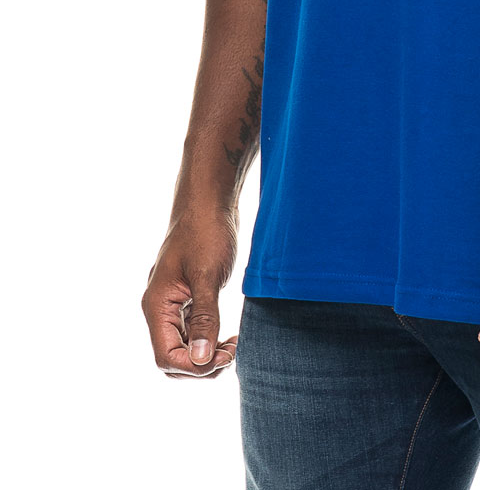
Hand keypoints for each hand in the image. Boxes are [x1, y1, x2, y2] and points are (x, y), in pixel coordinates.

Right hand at [141, 210, 240, 377]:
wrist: (210, 201)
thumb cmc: (206, 231)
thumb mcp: (207, 276)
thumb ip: (205, 318)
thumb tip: (201, 359)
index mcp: (157, 305)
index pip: (166, 357)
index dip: (194, 366)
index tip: (223, 356)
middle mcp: (161, 309)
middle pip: (173, 358)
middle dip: (201, 364)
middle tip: (232, 352)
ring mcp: (174, 305)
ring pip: (184, 347)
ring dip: (207, 354)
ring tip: (233, 346)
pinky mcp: (188, 298)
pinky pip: (193, 332)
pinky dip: (209, 340)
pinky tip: (229, 336)